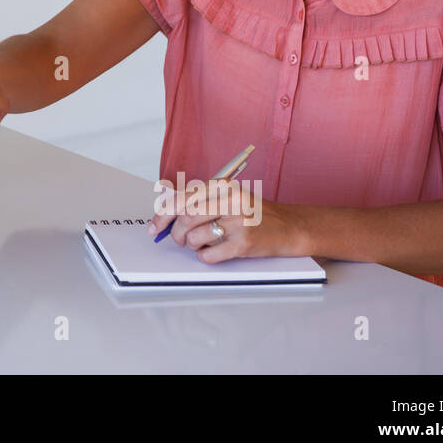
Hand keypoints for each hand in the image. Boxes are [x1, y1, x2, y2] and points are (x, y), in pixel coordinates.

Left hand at [146, 179, 307, 262]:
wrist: (289, 226)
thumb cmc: (252, 213)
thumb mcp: (227, 197)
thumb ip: (198, 202)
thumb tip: (164, 216)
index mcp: (222, 186)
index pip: (181, 198)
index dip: (162, 215)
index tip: (154, 228)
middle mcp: (230, 200)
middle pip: (185, 218)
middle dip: (175, 233)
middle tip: (178, 239)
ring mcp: (238, 222)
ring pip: (194, 238)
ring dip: (191, 246)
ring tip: (200, 244)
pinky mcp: (244, 244)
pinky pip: (209, 255)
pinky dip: (205, 257)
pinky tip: (213, 252)